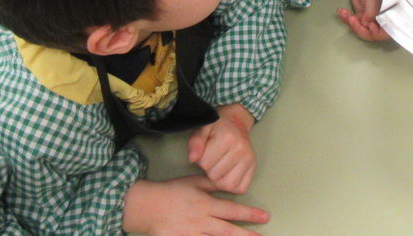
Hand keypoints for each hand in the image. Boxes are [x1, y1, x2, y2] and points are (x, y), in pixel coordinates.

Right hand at [122, 176, 268, 235]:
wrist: (147, 206)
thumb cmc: (172, 191)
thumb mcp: (194, 182)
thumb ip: (213, 184)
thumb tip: (231, 184)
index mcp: (205, 204)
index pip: (232, 210)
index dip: (250, 214)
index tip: (264, 216)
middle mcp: (201, 221)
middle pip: (228, 230)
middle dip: (246, 235)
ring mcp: (192, 234)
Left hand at [187, 104, 256, 193]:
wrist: (236, 121)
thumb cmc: (217, 126)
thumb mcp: (203, 128)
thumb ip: (196, 141)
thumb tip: (192, 158)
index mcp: (227, 138)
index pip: (205, 164)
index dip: (201, 160)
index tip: (205, 152)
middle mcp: (241, 149)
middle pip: (216, 176)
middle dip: (210, 170)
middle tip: (212, 160)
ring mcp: (249, 159)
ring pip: (228, 185)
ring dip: (220, 180)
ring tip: (219, 168)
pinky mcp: (253, 166)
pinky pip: (241, 188)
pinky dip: (232, 186)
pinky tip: (228, 174)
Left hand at [337, 0, 389, 40]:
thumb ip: (371, 12)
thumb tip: (366, 25)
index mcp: (389, 16)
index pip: (384, 33)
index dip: (375, 33)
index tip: (368, 25)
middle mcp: (380, 20)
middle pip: (370, 33)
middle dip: (359, 28)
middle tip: (351, 19)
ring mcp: (370, 19)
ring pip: (360, 29)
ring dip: (350, 23)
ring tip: (345, 13)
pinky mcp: (361, 16)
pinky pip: (353, 22)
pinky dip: (346, 18)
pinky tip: (341, 12)